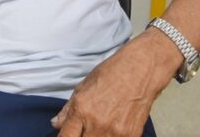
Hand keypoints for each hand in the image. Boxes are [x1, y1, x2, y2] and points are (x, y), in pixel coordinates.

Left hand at [52, 31, 177, 135]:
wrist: (141, 69)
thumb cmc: (112, 73)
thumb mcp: (83, 87)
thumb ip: (68, 109)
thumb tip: (57, 124)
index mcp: (82, 110)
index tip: (67, 134)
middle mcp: (98, 124)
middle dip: (80, 136)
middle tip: (83, 129)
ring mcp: (116, 133)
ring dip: (96, 136)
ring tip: (98, 127)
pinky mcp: (131, 136)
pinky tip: (111, 128)